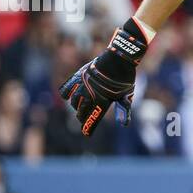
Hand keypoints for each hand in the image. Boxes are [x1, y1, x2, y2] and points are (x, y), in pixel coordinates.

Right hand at [59, 18, 148, 134]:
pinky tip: (70, 96)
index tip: (86, 133)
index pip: (92, 119)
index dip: (88, 128)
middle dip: (82, 118)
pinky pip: (66, 89)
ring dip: (76, 107)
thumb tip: (123, 124)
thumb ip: (124, 110)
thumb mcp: (127, 96)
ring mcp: (82, 85)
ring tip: (79, 108)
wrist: (118, 59)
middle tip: (84, 120)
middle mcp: (90, 95)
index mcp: (103, 101)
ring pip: (73, 102)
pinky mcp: (78, 77)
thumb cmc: (124, 79)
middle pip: (81, 112)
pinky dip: (67, 94)